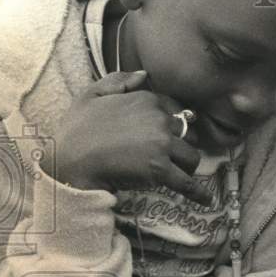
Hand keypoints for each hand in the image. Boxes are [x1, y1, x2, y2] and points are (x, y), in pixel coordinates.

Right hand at [49, 71, 211, 204]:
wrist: (69, 161)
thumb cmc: (76, 129)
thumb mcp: (91, 94)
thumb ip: (119, 81)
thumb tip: (145, 75)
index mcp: (146, 99)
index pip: (175, 111)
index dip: (172, 126)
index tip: (166, 137)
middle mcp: (159, 119)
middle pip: (187, 134)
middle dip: (181, 146)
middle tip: (170, 158)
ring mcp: (161, 145)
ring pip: (191, 157)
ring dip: (187, 167)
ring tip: (177, 174)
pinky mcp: (160, 170)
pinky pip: (188, 183)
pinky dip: (198, 193)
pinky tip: (206, 201)